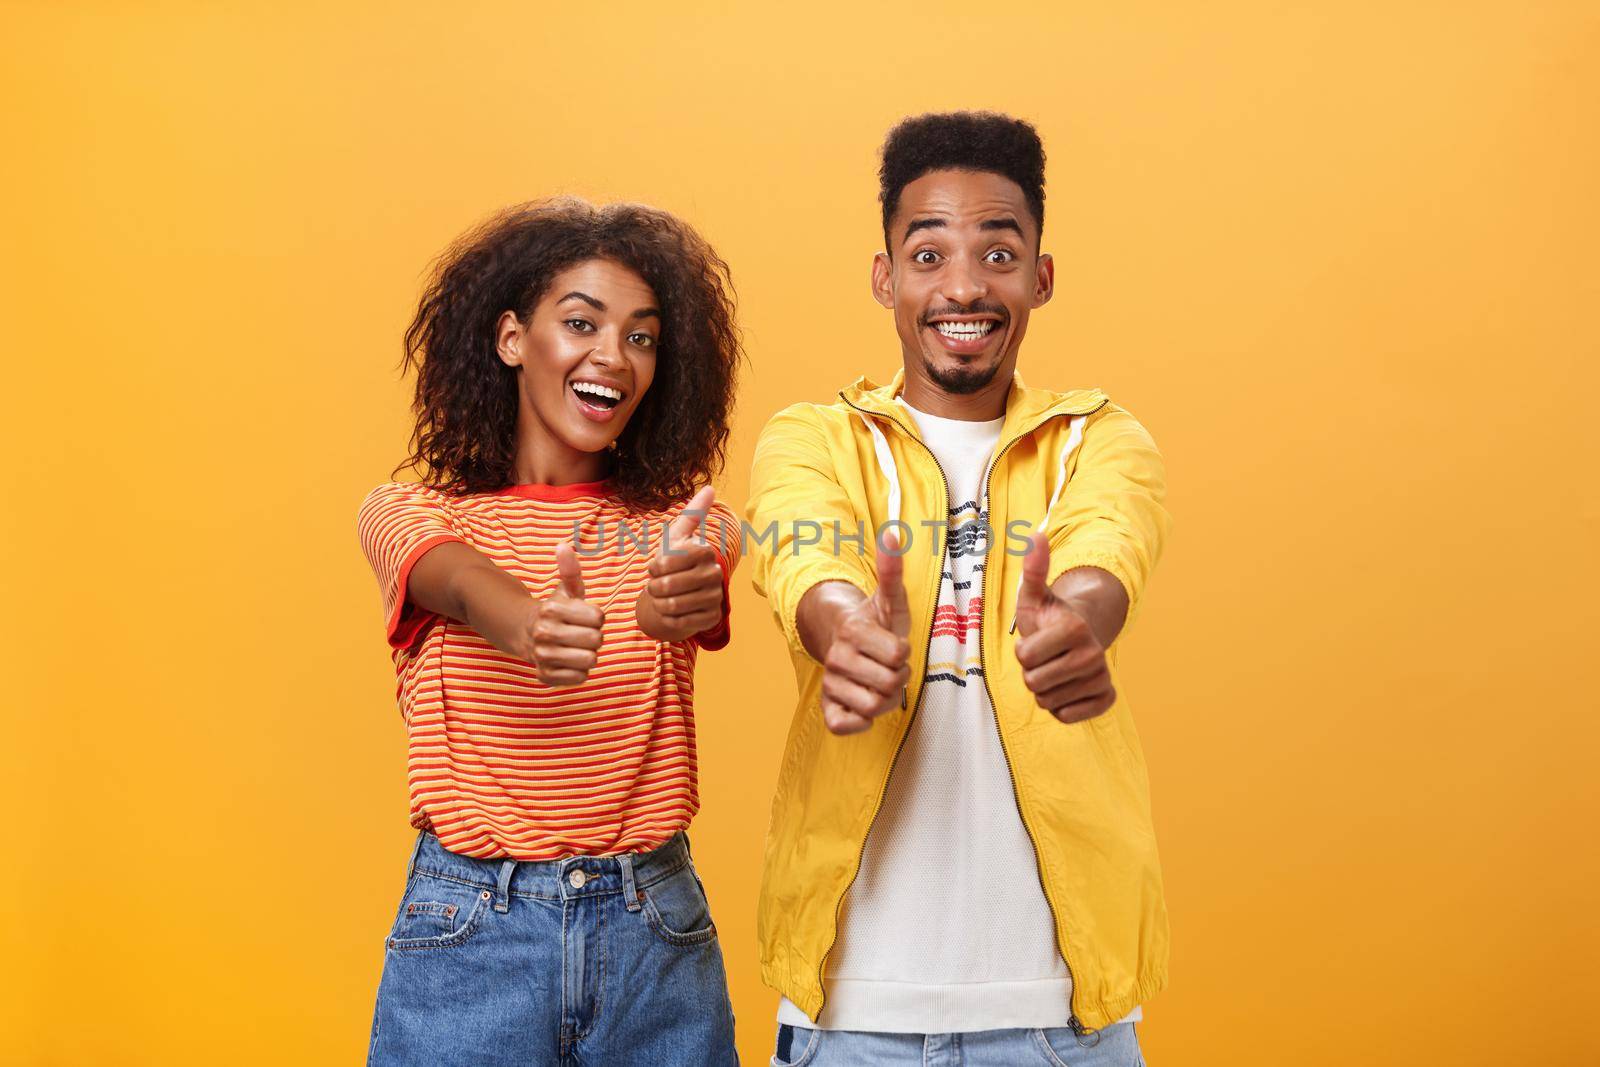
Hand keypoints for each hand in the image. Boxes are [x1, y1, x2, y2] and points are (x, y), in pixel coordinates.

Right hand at [529, 540, 604, 686]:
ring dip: (589, 654)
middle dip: (595, 637)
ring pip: (590, 660)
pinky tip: (570, 661)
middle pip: (596, 640)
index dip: (597, 618)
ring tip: (577, 647)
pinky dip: (580, 671)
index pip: (599, 618)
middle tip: (582, 633)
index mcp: (551, 609)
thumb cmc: (557, 610)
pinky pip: (580, 678)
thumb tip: (563, 545)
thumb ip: (570, 570)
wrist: (527, 633)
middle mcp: (544, 633)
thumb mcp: (566, 589)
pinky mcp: (545, 676)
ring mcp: (542, 656)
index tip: (585, 617)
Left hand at [636, 485, 726, 642]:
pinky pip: (678, 622)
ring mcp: (715, 598)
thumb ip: (692, 514)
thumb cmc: (673, 563)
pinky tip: (671, 612)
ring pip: (672, 605)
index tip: (656, 567)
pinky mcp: (711, 619)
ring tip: (661, 598)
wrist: (678, 594)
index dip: (654, 567)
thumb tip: (711, 488)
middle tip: (656, 586)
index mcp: (705, 551)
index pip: (666, 562)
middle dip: (653, 588)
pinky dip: (667, 618)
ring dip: (658, 603)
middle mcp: (715, 574)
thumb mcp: (676, 537)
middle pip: (667, 585)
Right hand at [820, 532, 911, 734]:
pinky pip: (847, 727)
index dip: (904, 654)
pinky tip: (863, 704)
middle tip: (889, 667)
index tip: (894, 646)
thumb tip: (892, 532)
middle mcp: (837, 658)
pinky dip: (862, 721)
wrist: (843, 642)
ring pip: (875, 707)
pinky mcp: (828, 710)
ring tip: (879, 683)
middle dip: (899, 678)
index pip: (898, 656)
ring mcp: (831, 684)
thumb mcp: (888, 597)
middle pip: (890, 685)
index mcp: (854, 630)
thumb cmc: (875, 622)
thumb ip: (892, 568)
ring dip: (885, 699)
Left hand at [1014, 533, 1115, 722]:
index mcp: (1074, 628)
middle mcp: (1093, 653)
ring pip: (1048, 702)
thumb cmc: (1049, 618)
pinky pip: (1066, 717)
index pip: (1024, 658)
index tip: (1037, 640)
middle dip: (1032, 672)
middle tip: (1046, 658)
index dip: (1023, 652)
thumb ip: (1033, 569)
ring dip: (1044, 690)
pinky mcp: (1106, 698)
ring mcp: (1101, 677)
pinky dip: (1060, 707)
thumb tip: (1037, 536)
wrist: (1080, 639)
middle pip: (1034, 683)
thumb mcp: (1034, 595)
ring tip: (1056, 670)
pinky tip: (1067, 688)